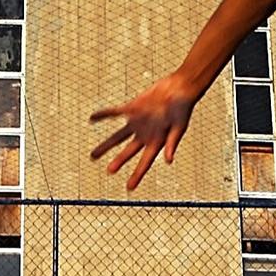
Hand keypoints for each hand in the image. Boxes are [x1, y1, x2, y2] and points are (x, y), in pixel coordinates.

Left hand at [89, 74, 198, 190]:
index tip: (129, 188)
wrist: (179, 88)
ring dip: (106, 145)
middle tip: (109, 171)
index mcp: (157, 142)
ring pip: (118, 137)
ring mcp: (138, 122)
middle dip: (119, 161)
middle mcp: (145, 135)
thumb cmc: (182, 108)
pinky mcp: (133, 108)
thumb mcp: (179, 127)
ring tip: (94, 155)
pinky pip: (115, 113)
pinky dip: (104, 115)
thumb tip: (168, 161)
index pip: (145, 162)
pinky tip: (92, 118)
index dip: (137, 175)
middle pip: (128, 152)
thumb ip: (172, 143)